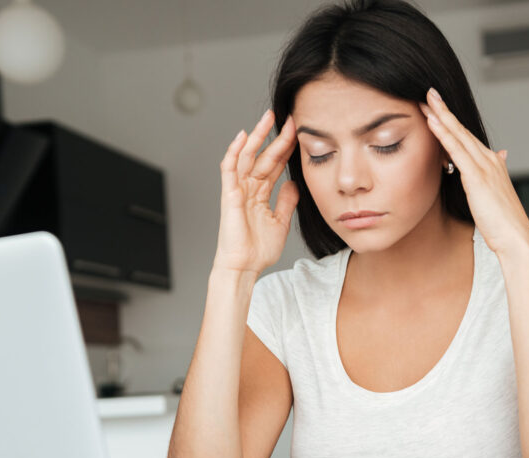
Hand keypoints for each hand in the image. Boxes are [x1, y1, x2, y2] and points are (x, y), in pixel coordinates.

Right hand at [213, 109, 298, 273]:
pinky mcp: (228, 195)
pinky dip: (234, 152)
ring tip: (269, 118)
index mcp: (260, 194)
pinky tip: (242, 136)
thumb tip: (293, 184)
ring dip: (257, 136)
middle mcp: (248, 189)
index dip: (286, 149)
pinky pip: (229, 169)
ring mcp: (237, 190)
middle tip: (290, 119)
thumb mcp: (280, 222)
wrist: (244, 267)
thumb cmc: (258, 250)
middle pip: (263, 156)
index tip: (299, 134)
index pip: (274, 165)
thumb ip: (286, 202)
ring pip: (247, 156)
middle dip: (276, 137)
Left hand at [420, 88, 528, 256]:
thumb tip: (501, 155)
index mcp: (493, 164)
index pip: (468, 138)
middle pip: (462, 130)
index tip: (439, 108)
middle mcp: (490, 160)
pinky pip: (456, 151)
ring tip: (427, 101)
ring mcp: (484, 167)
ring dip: (442, 116)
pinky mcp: (477, 177)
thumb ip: (496, 173)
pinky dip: (444, 134)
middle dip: (445, 111)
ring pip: (459, 136)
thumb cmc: (505, 223)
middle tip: (430, 93)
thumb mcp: (498, 194)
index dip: (453, 122)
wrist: (516, 238)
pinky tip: (433, 123)